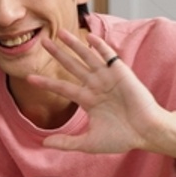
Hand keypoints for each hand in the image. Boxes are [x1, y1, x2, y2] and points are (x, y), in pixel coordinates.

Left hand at [28, 29, 175, 161]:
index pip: (62, 87)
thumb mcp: (89, 142)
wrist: (146, 132)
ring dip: (74, 44)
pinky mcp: (121, 73)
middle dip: (58, 54)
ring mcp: (108, 78)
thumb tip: (43, 143)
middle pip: (72, 66)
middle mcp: (96, 86)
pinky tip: (89, 37)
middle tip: (43, 42)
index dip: (46, 82)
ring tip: (59, 32)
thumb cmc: (122, 137)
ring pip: (87, 57)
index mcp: (88, 100)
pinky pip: (109, 56)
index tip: (29, 78)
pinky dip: (100, 46)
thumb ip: (67, 142)